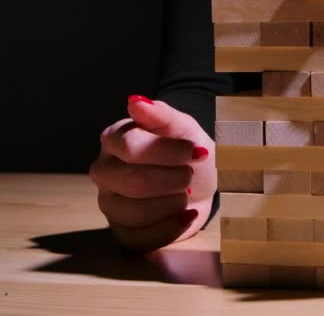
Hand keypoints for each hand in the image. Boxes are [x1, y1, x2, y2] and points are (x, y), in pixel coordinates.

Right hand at [90, 95, 216, 251]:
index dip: (168, 152)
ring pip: (135, 213)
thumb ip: (161, 114)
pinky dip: (170, 229)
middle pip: (132, 182)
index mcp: (114, 139)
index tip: (198, 152)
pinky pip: (141, 240)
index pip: (130, 146)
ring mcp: (110, 204)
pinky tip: (187, 214)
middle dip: (173, 179)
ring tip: (186, 194)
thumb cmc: (187, 150)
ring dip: (172, 203)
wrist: (201, 181)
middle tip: (190, 175)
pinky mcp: (124, 232)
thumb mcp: (182, 127)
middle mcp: (105, 171)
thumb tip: (136, 102)